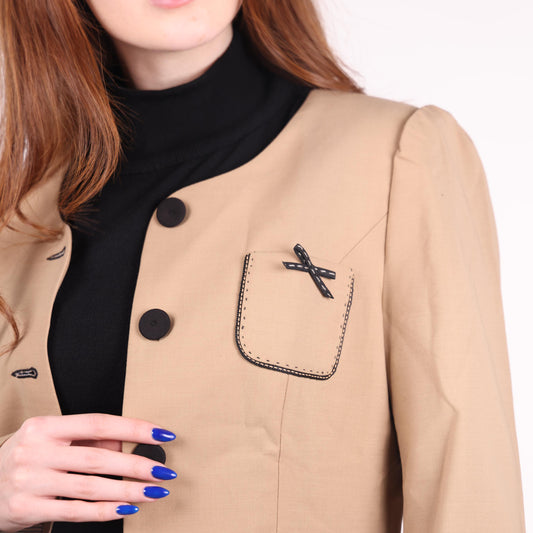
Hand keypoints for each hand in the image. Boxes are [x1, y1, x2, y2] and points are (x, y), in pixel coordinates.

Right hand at [0, 413, 177, 531]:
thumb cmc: (26, 459)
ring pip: (89, 487)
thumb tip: (125, 441)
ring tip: (153, 492)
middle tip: (163, 472)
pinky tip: (127, 508)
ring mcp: (30, 481)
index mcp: (45, 427)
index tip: (162, 434)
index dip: (134, 428)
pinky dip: (105, 511)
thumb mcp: (50, 439)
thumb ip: (87, 438)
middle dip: (137, 465)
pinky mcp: (26, 508)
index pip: (98, 423)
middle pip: (97, 457)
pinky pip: (74, 511)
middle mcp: (36, 451)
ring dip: (127, 491)